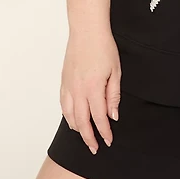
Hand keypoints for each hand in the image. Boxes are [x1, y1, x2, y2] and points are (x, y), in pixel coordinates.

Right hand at [59, 30, 121, 154]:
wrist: (86, 30)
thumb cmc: (103, 47)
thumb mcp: (115, 71)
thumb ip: (113, 95)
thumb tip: (112, 115)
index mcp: (93, 88)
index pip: (98, 118)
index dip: (104, 132)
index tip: (108, 141)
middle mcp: (78, 90)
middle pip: (82, 121)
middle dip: (88, 137)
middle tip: (94, 148)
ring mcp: (69, 86)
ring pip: (70, 115)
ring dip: (77, 128)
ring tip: (85, 136)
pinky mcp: (64, 81)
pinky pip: (64, 104)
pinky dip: (68, 116)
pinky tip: (72, 120)